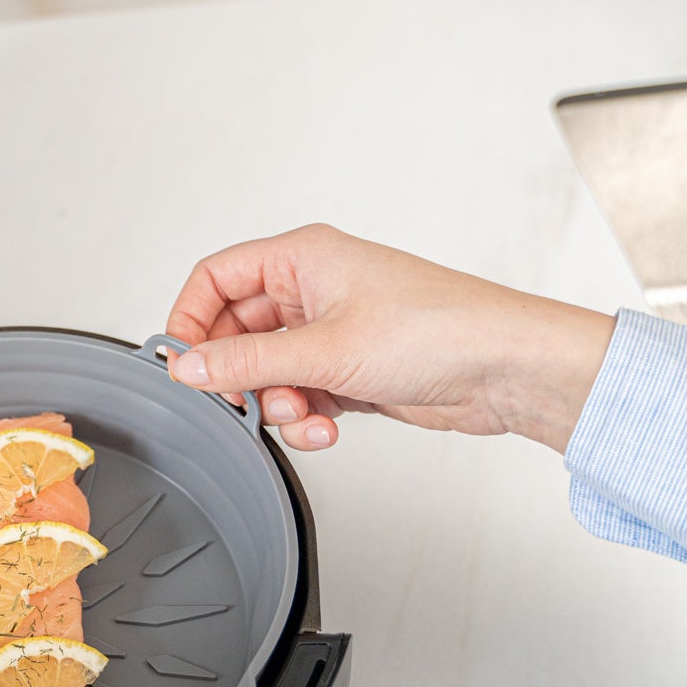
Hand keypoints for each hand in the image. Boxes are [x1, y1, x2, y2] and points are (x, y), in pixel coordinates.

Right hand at [166, 224, 614, 454]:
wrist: (504, 368)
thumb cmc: (438, 329)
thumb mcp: (325, 349)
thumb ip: (247, 361)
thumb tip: (189, 367)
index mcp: (303, 257)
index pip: (216, 278)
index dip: (190, 320)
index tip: (183, 364)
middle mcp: (314, 289)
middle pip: (238, 333)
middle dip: (241, 376)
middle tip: (243, 402)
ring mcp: (333, 331)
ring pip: (269, 372)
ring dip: (277, 404)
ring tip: (304, 417)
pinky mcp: (351, 370)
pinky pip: (302, 396)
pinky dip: (306, 419)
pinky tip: (327, 429)